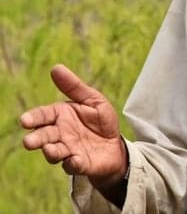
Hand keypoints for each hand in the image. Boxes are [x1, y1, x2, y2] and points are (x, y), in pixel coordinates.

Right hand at [20, 65, 126, 187]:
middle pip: (44, 136)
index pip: (43, 115)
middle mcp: (60, 134)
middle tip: (29, 142)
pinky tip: (74, 160)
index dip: (34, 118)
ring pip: (54, 152)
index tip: (25, 120)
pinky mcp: (79, 164)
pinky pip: (73, 165)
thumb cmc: (100, 120)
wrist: (114, 144)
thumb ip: (74, 86)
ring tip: (49, 149)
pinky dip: (72, 163)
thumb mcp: (92, 100)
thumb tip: (56, 68)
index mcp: (60, 116)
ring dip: (51, 152)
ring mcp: (68, 150)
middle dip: (36, 139)